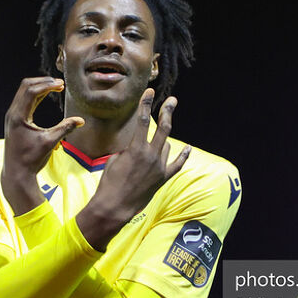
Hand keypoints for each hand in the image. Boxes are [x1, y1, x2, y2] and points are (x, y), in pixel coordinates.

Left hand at [1, 77, 83, 214]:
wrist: (17, 172)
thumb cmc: (32, 159)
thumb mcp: (50, 142)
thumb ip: (64, 129)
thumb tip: (81, 120)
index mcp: (18, 116)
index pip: (31, 91)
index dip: (47, 85)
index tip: (61, 84)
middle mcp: (13, 113)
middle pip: (25, 87)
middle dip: (43, 82)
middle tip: (60, 83)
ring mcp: (13, 116)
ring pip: (24, 92)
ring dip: (40, 87)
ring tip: (56, 87)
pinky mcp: (16, 120)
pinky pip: (25, 101)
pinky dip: (36, 95)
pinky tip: (47, 95)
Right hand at [78, 88, 189, 249]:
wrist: (114, 206)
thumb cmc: (109, 182)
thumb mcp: (114, 159)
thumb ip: (127, 149)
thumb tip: (135, 145)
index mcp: (136, 148)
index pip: (143, 120)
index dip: (146, 104)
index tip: (150, 91)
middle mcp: (151, 155)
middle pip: (163, 128)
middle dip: (167, 111)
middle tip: (172, 100)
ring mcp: (159, 167)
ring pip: (166, 146)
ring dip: (162, 141)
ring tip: (155, 141)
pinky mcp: (163, 178)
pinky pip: (177, 164)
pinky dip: (183, 156)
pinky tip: (187, 148)